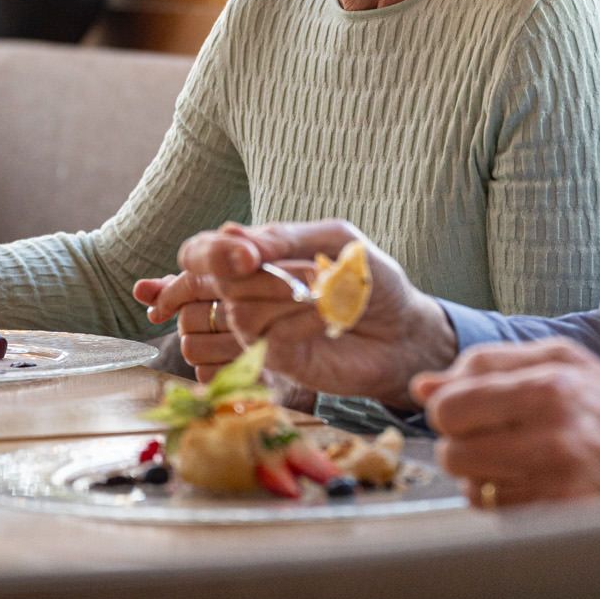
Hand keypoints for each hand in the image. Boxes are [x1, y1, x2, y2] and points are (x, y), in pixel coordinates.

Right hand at [134, 219, 457, 409]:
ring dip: (289, 296)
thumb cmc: (367, 276)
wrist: (402, 327)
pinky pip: (270, 339)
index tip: (248, 256)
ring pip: (241, 312)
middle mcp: (245, 294)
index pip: (198, 254)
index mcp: (251, 257)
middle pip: (214, 283)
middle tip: (313, 270)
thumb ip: (283, 238)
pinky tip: (329, 317)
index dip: (210, 255)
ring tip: (328, 291)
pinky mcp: (275, 362)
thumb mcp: (332, 239)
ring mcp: (257, 331)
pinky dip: (303, 321)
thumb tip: (231, 237)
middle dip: (261, 275)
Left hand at [412, 339, 599, 508]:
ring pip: (471, 488)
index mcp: (552, 381)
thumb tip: (422, 385)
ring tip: (521, 472)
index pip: (451, 400)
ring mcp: (561, 481)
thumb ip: (493, 367)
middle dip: (462, 449)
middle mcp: (554, 428)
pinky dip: (510, 511)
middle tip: (494, 447)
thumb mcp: (569, 369)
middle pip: (451, 447)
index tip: (468, 416)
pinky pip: (501, 519)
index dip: (449, 411)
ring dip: (484, 484)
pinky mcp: (568, 523)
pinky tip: (541, 498)